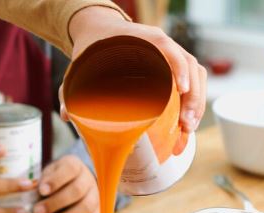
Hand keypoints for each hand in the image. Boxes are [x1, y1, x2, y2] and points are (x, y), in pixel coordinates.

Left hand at [33, 155, 97, 212]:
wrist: (70, 190)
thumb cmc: (53, 183)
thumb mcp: (46, 177)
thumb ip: (41, 182)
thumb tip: (34, 189)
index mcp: (75, 166)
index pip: (69, 169)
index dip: (55, 180)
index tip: (42, 191)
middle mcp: (88, 179)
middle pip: (76, 190)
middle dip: (55, 202)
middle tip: (38, 211)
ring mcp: (96, 196)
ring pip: (85, 206)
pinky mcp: (98, 212)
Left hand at [65, 6, 206, 132]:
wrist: (100, 32)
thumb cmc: (94, 48)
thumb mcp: (82, 65)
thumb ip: (72, 89)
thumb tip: (66, 116)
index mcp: (144, 39)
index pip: (169, 48)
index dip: (179, 67)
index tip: (182, 90)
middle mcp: (163, 45)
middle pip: (190, 65)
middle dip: (193, 97)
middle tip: (186, 125)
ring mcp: (171, 55)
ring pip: (197, 76)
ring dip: (197, 103)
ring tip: (188, 129)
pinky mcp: (173, 67)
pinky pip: (193, 82)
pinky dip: (195, 103)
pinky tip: (188, 125)